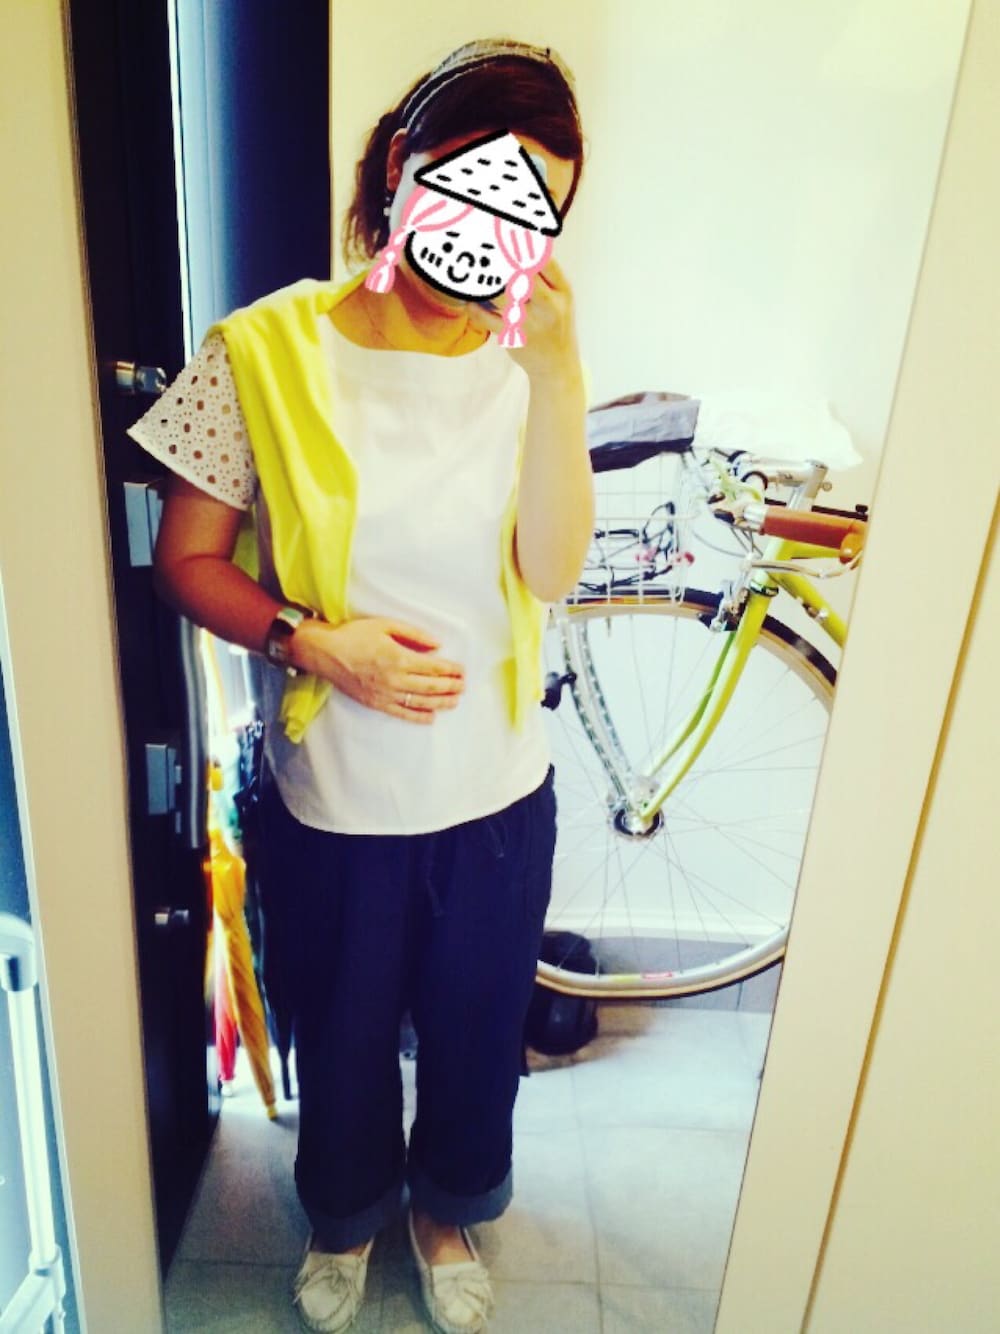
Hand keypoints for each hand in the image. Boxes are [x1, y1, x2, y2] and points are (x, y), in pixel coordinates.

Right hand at [290, 617, 464, 723]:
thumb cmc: (355, 635)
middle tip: (464, 686)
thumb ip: (414, 635)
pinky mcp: (376, 704)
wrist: (325, 652)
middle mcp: (395, 679)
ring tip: (455, 701)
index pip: (434, 667)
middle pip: (431, 686)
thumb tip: (438, 644)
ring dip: (442, 702)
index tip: (462, 670)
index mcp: (399, 657)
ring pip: (421, 702)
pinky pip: (402, 714)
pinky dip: (419, 717)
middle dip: (451, 687)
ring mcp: (386, 694)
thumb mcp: (386, 625)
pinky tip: (432, 717)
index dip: (451, 670)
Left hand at [467, 257, 581, 381]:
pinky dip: (475, 309)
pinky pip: (488, 319)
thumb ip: (545, 277)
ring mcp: (532, 322)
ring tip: (474, 275)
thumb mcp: (560, 300)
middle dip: (503, 261)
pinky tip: (470, 302)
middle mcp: (549, 305)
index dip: (525, 245)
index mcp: (563, 292)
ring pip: (503, 295)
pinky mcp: (515, 337)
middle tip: (485, 250)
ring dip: (487, 284)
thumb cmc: (555, 325)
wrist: (557, 365)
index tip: (506, 235)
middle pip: (524, 275)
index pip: (545, 261)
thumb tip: (523, 245)